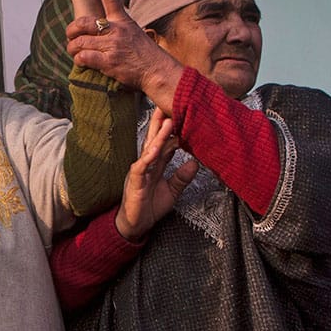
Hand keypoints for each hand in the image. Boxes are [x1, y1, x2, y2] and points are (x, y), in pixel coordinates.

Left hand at [66, 0, 183, 113]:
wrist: (159, 72)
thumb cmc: (147, 56)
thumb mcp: (135, 34)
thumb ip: (118, 30)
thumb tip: (101, 30)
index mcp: (124, 21)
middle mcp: (117, 30)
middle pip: (83, 22)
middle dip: (71, 29)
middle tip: (70, 36)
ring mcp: (112, 45)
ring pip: (79, 41)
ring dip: (73, 48)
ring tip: (76, 53)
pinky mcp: (108, 61)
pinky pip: (83, 56)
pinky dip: (79, 60)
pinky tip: (82, 62)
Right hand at [115, 108, 197, 240]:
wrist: (135, 225)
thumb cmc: (149, 207)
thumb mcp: (172, 192)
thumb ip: (182, 178)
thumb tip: (195, 164)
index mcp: (155, 165)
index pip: (165, 143)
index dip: (174, 130)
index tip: (183, 116)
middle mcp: (146, 164)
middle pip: (154, 139)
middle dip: (162, 122)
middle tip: (169, 104)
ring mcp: (139, 171)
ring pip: (149, 149)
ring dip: (158, 135)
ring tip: (168, 121)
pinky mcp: (134, 181)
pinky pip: (141, 166)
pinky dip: (148, 157)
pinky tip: (156, 148)